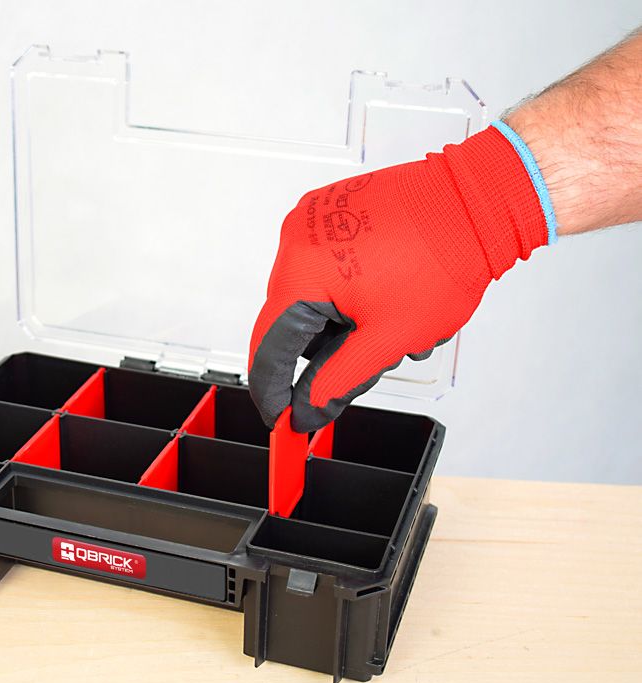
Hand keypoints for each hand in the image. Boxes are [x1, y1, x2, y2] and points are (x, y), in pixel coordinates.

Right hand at [248, 125, 549, 431]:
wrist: (478, 200)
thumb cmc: (444, 259)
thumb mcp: (386, 339)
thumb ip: (336, 380)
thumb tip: (305, 410)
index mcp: (302, 270)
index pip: (268, 346)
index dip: (272, 389)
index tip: (282, 416)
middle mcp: (297, 238)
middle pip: (289, 319)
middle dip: (324, 347)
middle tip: (367, 358)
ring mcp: (315, 218)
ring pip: (308, 293)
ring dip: (338, 318)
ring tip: (387, 317)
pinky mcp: (333, 208)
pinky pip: (323, 263)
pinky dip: (344, 289)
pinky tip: (382, 292)